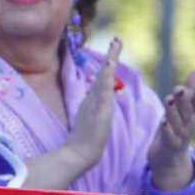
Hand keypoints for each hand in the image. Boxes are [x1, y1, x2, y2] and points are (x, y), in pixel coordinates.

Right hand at [60, 37, 121, 180]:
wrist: (77, 156)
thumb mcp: (91, 123)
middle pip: (103, 73)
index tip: (114, 50)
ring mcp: (94, 103)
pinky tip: (110, 65)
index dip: (108, 64)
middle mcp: (92, 98)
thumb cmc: (84, 144)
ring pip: (103, 77)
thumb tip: (96, 105)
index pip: (103, 79)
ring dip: (110, 60)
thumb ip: (94, 112)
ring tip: (116, 44)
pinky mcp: (97, 110)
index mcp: (92, 101)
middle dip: (111, 55)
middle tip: (117, 39)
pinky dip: (106, 76)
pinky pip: (103, 89)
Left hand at [147, 68, 194, 190]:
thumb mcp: (183, 110)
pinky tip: (163, 122)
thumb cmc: (177, 130)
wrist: (171, 162)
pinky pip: (168, 137)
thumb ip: (190, 90)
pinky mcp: (169, 145)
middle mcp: (187, 124)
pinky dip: (166, 130)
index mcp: (191, 114)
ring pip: (176, 121)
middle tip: (180, 87)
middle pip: (186, 110)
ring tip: (169, 97)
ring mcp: (179, 135)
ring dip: (172, 110)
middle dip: (184, 99)